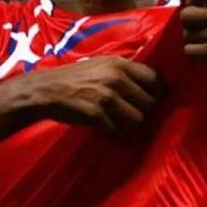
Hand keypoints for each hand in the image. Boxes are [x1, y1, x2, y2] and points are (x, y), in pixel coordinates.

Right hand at [21, 56, 165, 136]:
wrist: (47, 90)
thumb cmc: (74, 77)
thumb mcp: (101, 65)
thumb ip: (122, 72)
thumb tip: (147, 84)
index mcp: (120, 65)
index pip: (155, 79)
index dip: (160, 92)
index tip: (157, 100)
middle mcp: (117, 79)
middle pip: (151, 102)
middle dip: (150, 114)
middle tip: (146, 120)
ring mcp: (108, 98)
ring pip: (139, 120)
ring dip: (140, 130)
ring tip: (137, 133)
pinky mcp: (97, 116)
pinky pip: (119, 133)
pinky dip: (122, 140)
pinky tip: (121, 141)